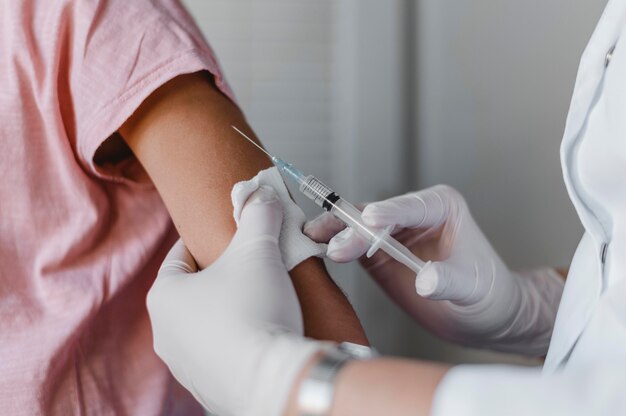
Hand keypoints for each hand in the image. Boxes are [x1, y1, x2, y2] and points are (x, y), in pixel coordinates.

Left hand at [147, 186, 323, 415]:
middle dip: (221, 276)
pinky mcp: (209, 390)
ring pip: (206, 325)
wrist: (272, 378)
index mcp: (164, 297)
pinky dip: (238, 342)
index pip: (181, 255)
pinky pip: (221, 355)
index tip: (227, 234)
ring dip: (229, 311)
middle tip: (250, 265)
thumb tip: (262, 195)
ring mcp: (185, 366)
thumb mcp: (257, 250)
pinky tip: (262, 335)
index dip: (207, 239)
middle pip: (194, 292)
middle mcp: (166, 334)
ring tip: (261, 301)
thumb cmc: (254, 312)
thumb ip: (258, 216)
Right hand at [305, 185, 562, 353]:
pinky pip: (351, 244)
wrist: (481, 315)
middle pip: (376, 214)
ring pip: (356, 225)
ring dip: (336, 231)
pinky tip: (313, 246)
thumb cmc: (485, 293)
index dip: (389, 213)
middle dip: (354, 227)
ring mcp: (391, 233)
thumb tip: (425, 281)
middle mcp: (412, 214)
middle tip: (337, 244)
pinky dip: (333, 244)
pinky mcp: (376, 252)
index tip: (370, 219)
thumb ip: (448, 281)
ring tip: (314, 238)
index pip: (409, 207)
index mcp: (441, 207)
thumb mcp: (472, 287)